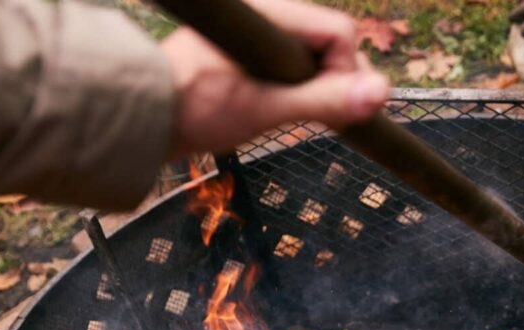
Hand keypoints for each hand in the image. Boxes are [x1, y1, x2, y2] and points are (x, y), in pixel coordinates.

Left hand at [160, 0, 388, 156]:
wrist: (141, 117)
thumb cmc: (195, 107)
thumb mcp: (266, 107)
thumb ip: (325, 100)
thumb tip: (382, 92)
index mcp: (272, 15)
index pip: (340, 33)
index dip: (347, 73)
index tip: (334, 110)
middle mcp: (269, 17)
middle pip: (330, 45)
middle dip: (333, 83)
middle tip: (320, 120)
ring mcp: (260, 37)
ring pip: (312, 60)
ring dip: (313, 91)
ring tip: (287, 116)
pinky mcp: (250, 56)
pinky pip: (291, 69)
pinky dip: (296, 92)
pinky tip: (278, 111)